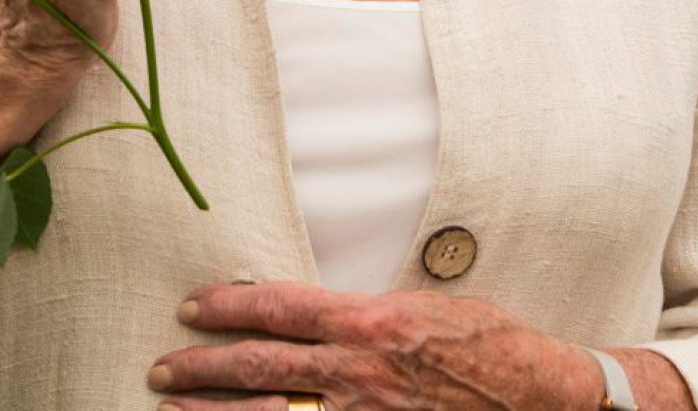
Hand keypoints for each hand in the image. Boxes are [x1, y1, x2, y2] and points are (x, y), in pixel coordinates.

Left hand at [148, 282, 601, 409]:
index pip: (278, 306)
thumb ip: (364, 312)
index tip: (191, 307)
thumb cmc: (484, 342)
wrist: (536, 393)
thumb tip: (316, 312)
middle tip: (161, 368)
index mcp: (366, 321)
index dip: (227, 306)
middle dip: (202, 368)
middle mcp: (356, 371)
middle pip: (259, 366)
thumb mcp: (420, 305)